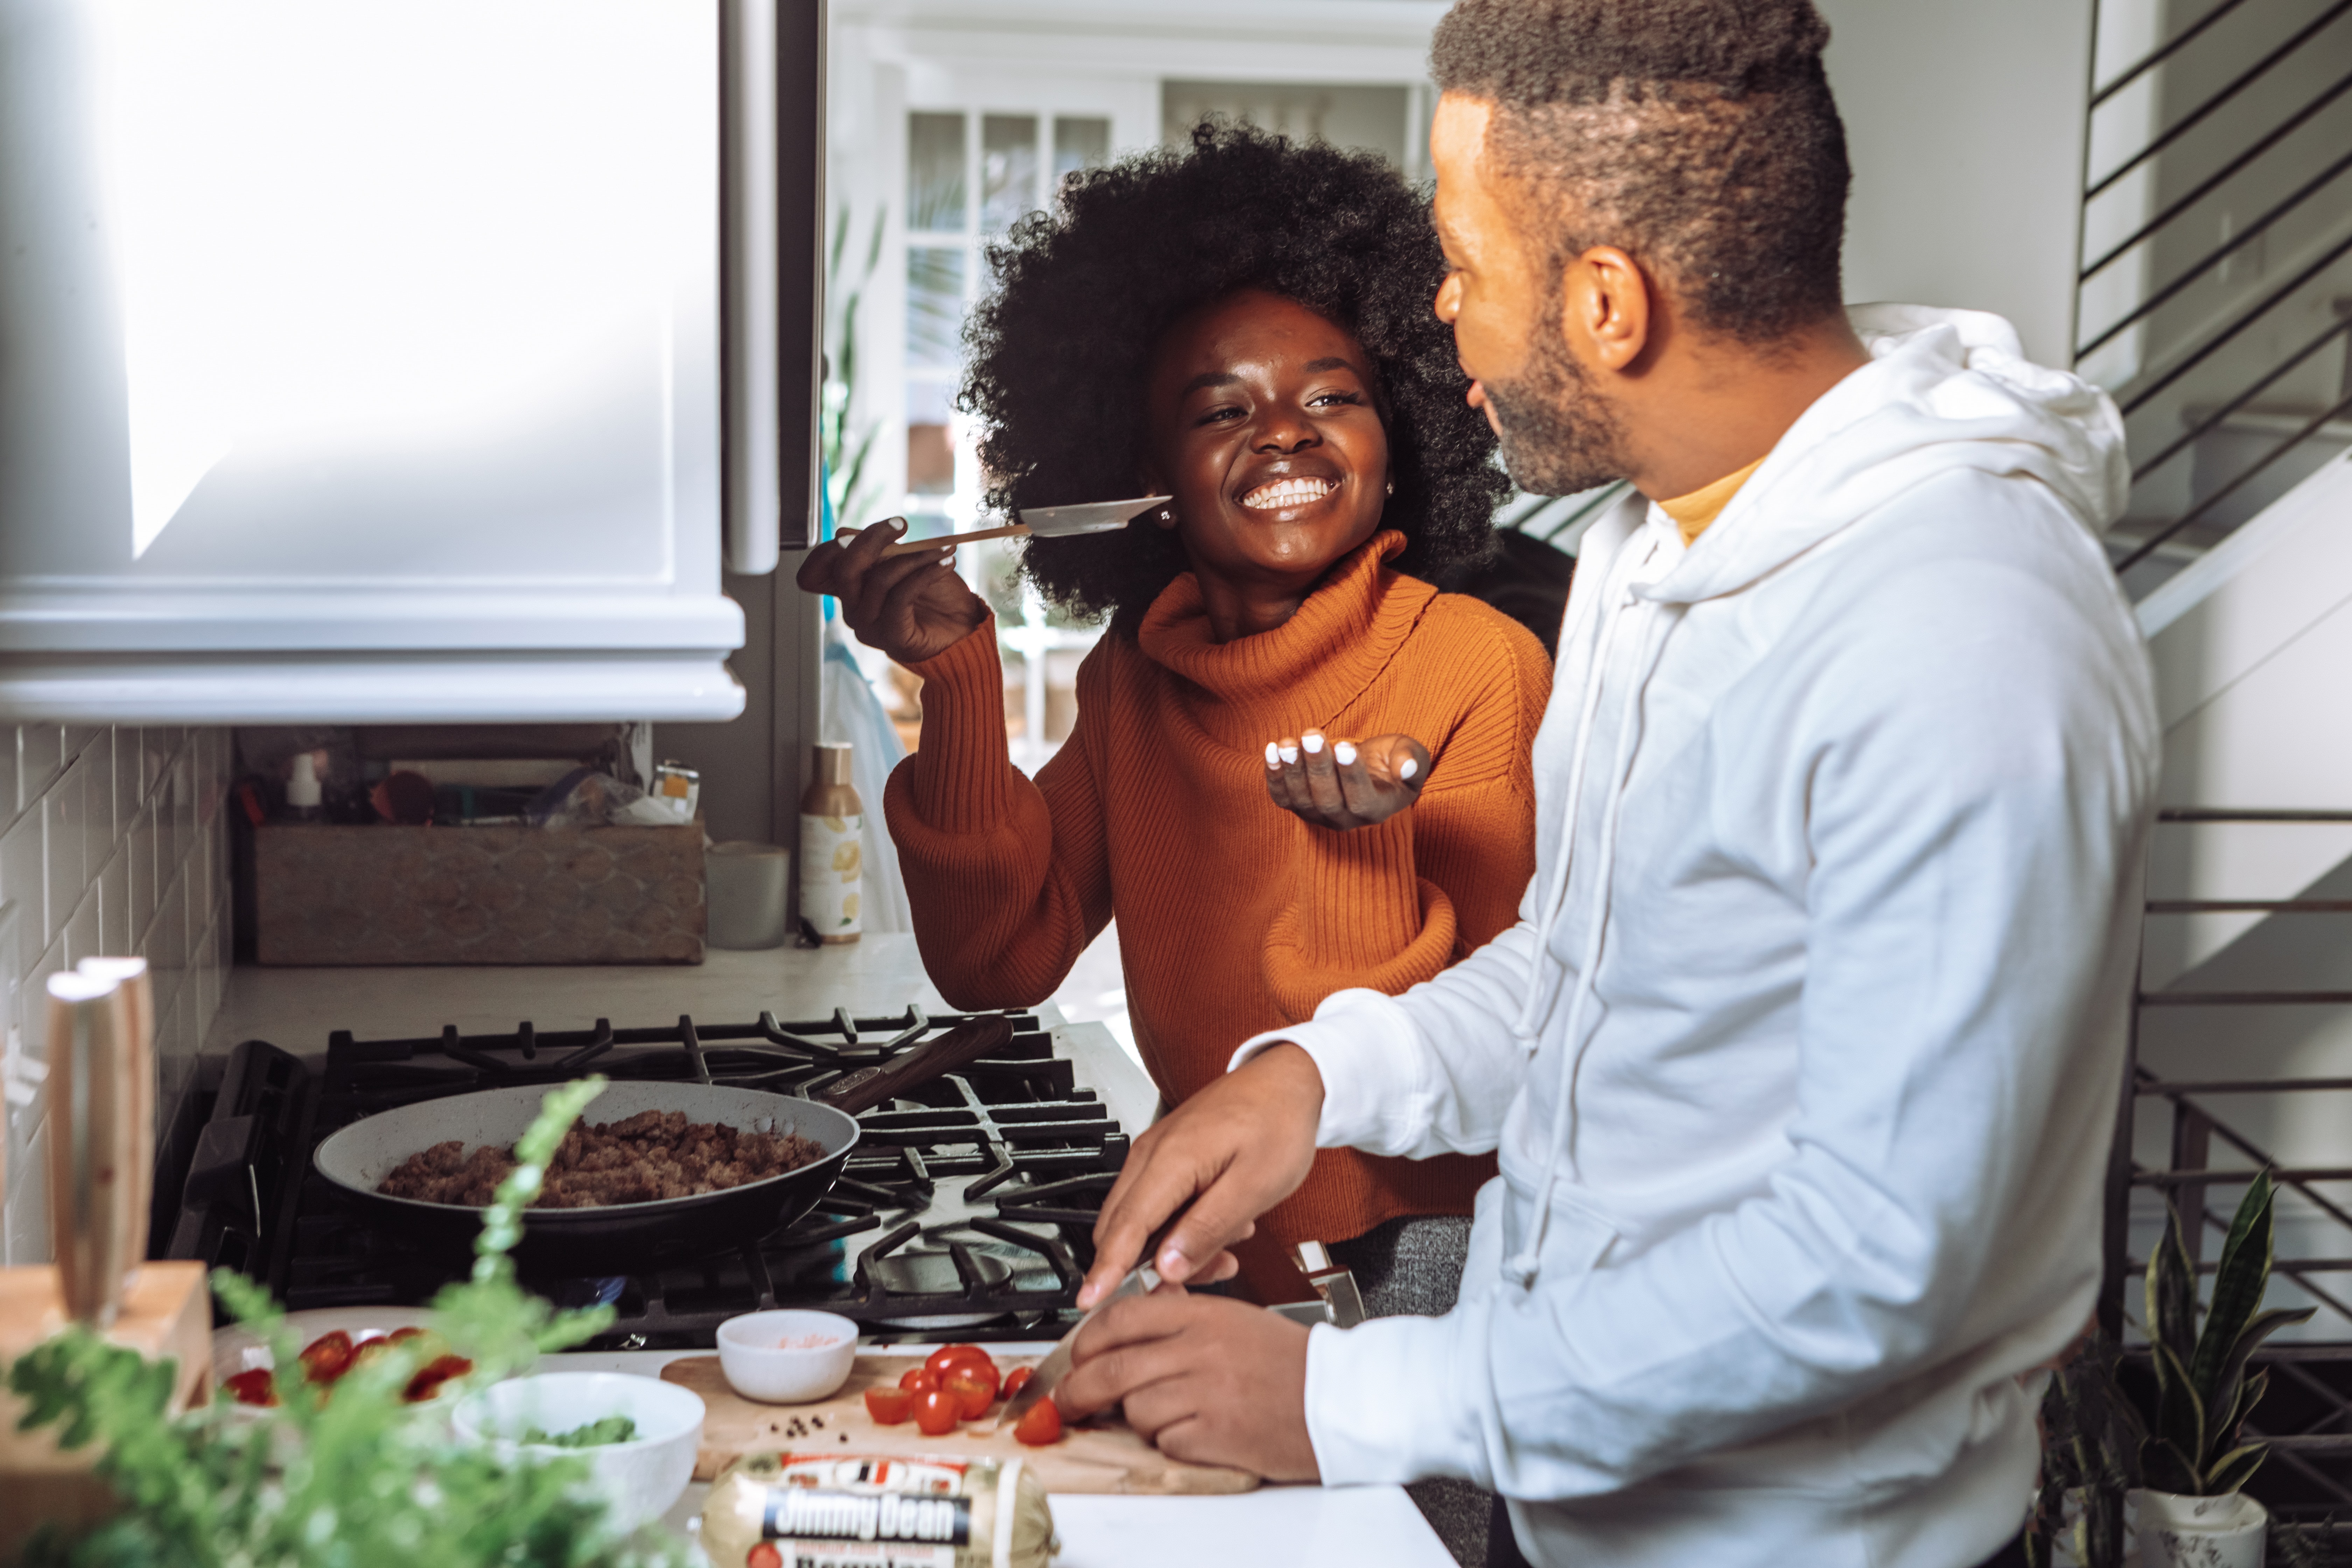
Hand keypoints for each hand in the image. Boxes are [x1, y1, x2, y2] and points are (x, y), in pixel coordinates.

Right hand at [794, 517, 988, 665]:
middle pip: (843, 569)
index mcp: (850, 590)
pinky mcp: (891, 637)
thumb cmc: (935, 595)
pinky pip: (901, 596)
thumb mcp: (904, 562)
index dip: (834, 546)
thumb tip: (843, 533)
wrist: (964, 629)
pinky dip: (926, 573)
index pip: (816, 571)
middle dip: (872, 539)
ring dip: (914, 557)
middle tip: (901, 524)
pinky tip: (946, 564)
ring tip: (943, 550)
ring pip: (879, 579)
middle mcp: (853, 609)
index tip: (882, 527)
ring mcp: (869, 625)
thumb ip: (876, 550)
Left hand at [1057, 1290, 1319, 1481]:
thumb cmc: (1291, 1363)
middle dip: (1079, 1390)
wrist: (1341, 1399)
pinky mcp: (1215, 1434)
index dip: (1086, 1341)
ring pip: (1134, 1408)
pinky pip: (1164, 1441)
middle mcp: (1200, 1348)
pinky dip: (1168, 1442)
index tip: (1076, 1357)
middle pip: (1111, 1368)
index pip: (1121, 1318)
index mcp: (1203, 1314)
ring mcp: (1206, 1392)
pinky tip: (1192, 1433)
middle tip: (1069, 1402)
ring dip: (1135, 1419)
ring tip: (1162, 1417)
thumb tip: (1136, 1316)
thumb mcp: (1235, 1320)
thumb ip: (1183, 1316)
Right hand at [1079, 1044, 1323, 1306]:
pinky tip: (1217, 1227)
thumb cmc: (1279, 1123)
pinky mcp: (1167, 1156)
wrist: (1288, 1080)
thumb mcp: (1254, 1187)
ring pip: (1140, 1219)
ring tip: (1224, 1252)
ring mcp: (1156, 1153)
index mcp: (1171, 1159)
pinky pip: (1156, 1204)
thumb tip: (1167, 1265)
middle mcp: (1153, 1154)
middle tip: (1191, 1285)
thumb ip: (1207, 1228)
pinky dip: (1178, 1227)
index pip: (1126, 1227)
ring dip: (1171, 1248)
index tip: (1090, 1300)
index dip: (1107, 1269)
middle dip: (1147, 1267)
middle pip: (1123, 1227)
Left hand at [1264, 731, 1429, 829]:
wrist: (1365, 768)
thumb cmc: (1390, 760)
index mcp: (1376, 811)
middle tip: (1313, 735)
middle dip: (1319, 766)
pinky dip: (1273, 776)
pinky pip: (1281, 797)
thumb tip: (1407, 768)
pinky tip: (1272, 750)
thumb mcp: (1411, 755)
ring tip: (1289, 742)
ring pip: (1302, 799)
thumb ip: (1413, 761)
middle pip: (1328, 800)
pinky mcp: (1297, 806)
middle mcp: (1345, 820)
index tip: (1346, 746)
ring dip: (1293, 769)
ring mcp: (1317, 816)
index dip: (1352, 775)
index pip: (1361, 800)